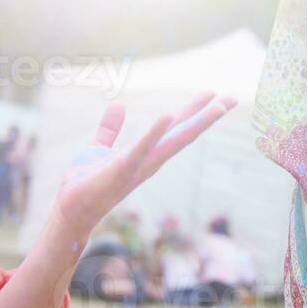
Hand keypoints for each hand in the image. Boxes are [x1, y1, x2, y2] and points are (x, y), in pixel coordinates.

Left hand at [53, 93, 233, 239]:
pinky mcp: (122, 169)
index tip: (216, 97)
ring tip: (216, 105)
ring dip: (196, 122)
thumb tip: (118, 104)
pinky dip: (154, 133)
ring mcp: (140, 166)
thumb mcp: (99, 148)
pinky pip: (141, 149)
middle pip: (185, 133)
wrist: (72, 210)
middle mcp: (151, 160)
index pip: (176, 129)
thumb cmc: (86, 184)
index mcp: (147, 154)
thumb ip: (110, 128)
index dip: (196, 112)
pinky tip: (168, 115)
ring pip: (174, 141)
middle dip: (209, 116)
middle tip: (234, 98)